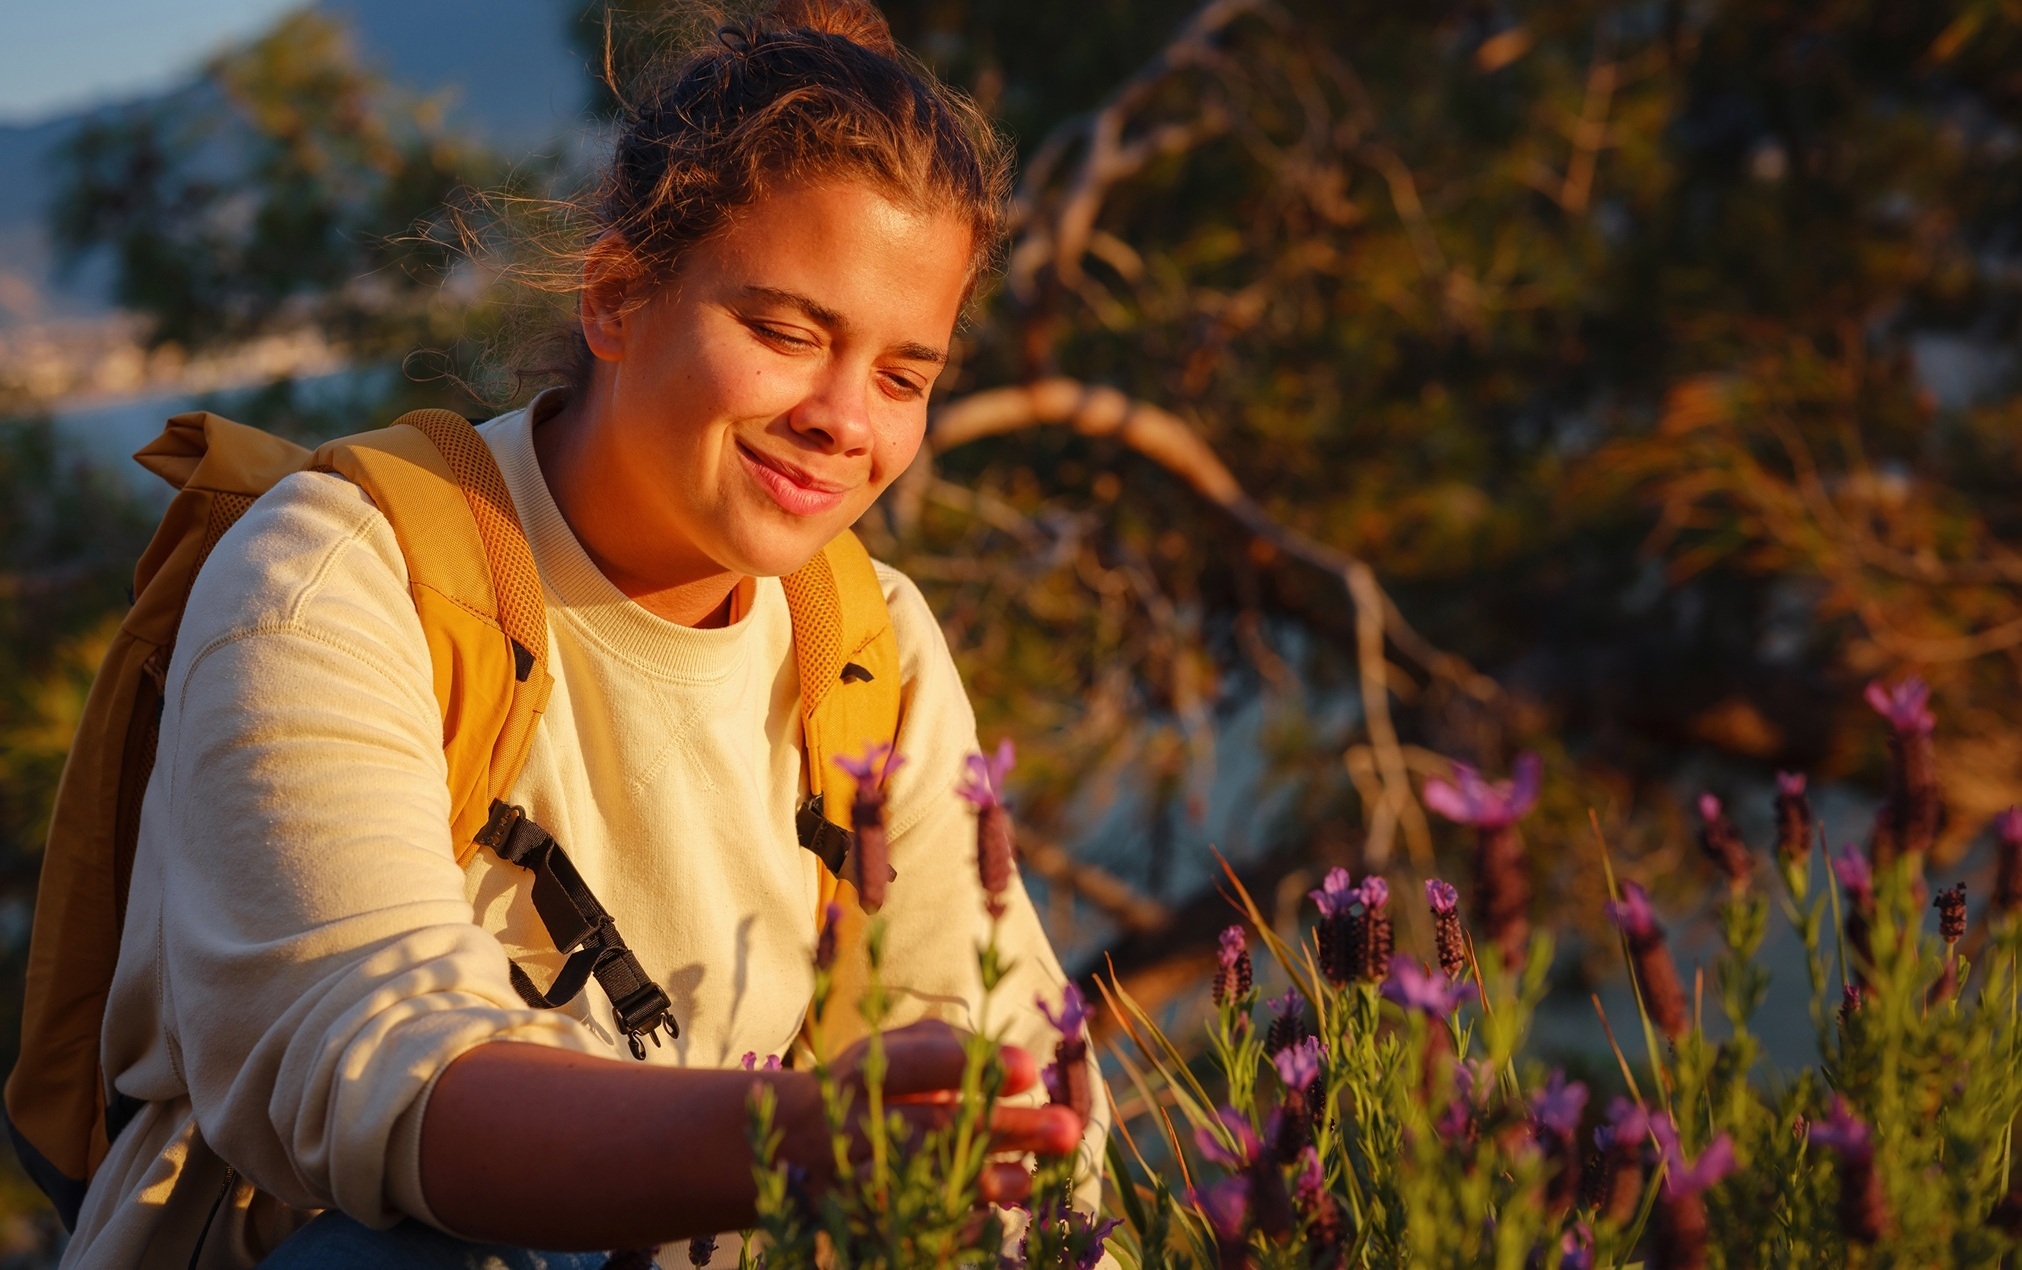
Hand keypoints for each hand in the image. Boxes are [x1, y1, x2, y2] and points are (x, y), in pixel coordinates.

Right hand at [787, 1019, 1082, 1205]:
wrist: (794, 1143)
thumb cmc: (871, 1083)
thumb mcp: (896, 1049)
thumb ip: (951, 1045)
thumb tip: (1019, 1066)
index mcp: (864, 1072)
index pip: (920, 1064)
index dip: (973, 1066)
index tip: (1031, 1068)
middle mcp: (855, 1126)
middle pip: (938, 1128)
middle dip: (1008, 1129)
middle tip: (1068, 1129)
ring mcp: (854, 1179)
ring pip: (930, 1185)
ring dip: (992, 1182)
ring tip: (1035, 1177)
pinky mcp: (861, 1222)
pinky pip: (919, 1228)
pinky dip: (963, 1225)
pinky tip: (999, 1215)